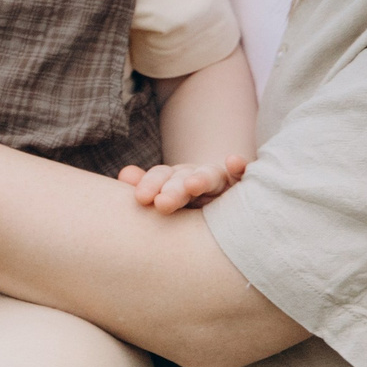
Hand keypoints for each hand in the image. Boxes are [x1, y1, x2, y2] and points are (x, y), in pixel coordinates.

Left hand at [118, 156, 247, 214]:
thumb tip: (124, 174)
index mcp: (174, 180)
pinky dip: (239, 167)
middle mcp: (196, 176)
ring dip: (201, 178)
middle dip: (173, 190)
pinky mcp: (242, 185)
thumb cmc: (188, 205)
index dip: (151, 184)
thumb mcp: (167, 197)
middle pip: (182, 178)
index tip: (141, 198)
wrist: (223, 204)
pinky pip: (242, 175)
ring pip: (211, 176)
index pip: (161, 177)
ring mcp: (221, 180)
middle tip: (162, 203)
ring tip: (192, 185)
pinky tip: (233, 161)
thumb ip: (147, 188)